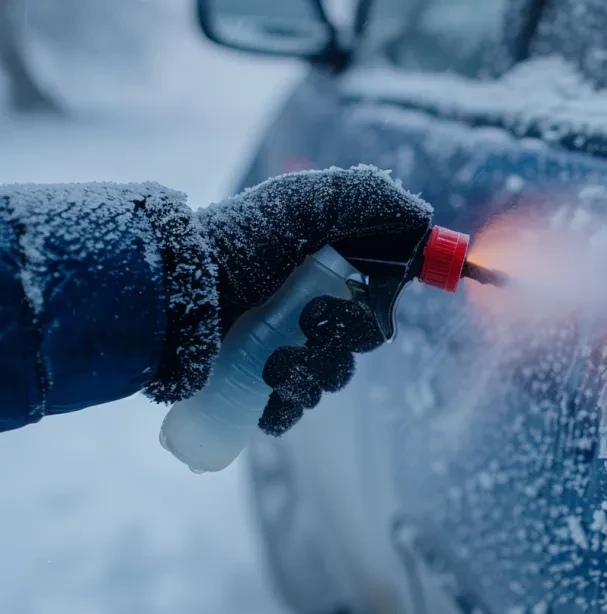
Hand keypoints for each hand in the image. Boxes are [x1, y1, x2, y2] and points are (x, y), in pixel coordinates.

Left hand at [199, 165, 432, 434]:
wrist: (172, 290)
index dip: (372, 316)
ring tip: (273, 365)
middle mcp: (302, 310)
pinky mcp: (248, 383)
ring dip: (310, 378)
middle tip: (308, 327)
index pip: (373, 308)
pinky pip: (287, 410)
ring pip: (324, 381)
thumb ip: (365, 198)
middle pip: (354, 348)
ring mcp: (276, 348)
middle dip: (338, 343)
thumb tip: (422, 217)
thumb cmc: (238, 242)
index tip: (362, 310)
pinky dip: (284, 409)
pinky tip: (268, 401)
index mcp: (322, 274)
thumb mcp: (301, 204)